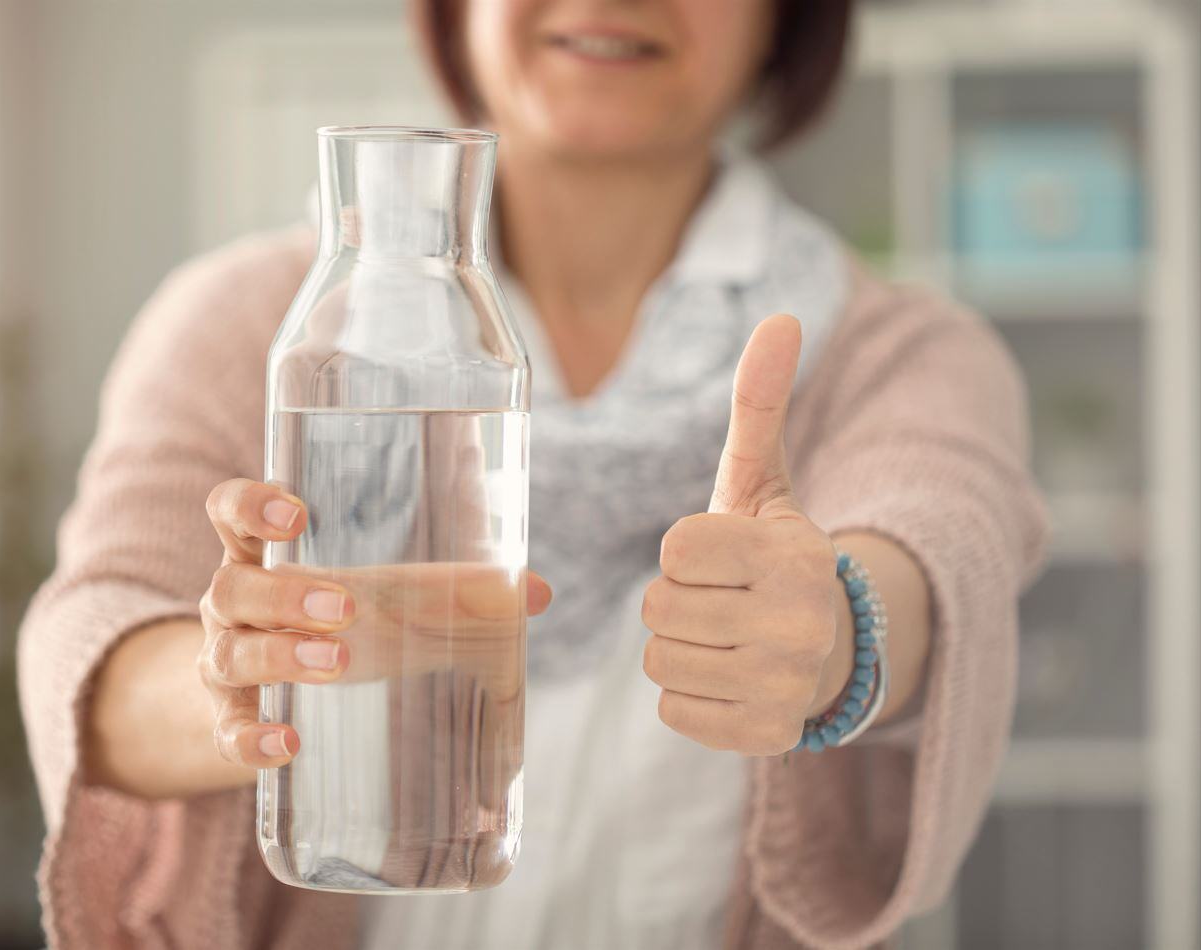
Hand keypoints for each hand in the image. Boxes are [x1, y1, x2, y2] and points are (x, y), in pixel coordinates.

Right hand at [199, 478, 550, 769]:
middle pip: (233, 587)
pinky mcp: (229, 723)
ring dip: (281, 658)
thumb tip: (538, 591)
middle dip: (286, 596)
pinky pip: (227, 733)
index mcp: (264, 555)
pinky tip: (288, 743)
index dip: (251, 505)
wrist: (274, 702)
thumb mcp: (392, 601)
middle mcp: (232, 605)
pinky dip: (252, 738)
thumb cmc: (342, 628)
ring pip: (230, 654)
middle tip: (347, 609)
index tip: (297, 515)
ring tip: (338, 664)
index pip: (229, 512)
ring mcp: (222, 665)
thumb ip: (459, 590)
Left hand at [641, 314, 844, 754]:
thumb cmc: (775, 556)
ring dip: (680, 648)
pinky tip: (730, 678)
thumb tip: (781, 317)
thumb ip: (760, 404)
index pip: (674, 548)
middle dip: (677, 600)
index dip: (684, 550)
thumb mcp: (766, 481)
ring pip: (659, 661)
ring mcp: (785, 687)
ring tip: (727, 637)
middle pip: (658, 608)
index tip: (721, 555)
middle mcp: (799, 623)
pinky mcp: (765, 738)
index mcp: (793, 553)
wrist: (831, 646)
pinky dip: (690, 696)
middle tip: (723, 600)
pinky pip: (674, 711)